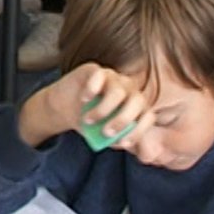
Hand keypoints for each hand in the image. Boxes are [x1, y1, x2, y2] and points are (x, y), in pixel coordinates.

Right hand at [17, 62, 155, 149]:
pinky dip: (92, 90)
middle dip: (122, 120)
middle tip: (106, 132)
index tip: (122, 142)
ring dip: (102, 110)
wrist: (66, 108)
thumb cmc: (90, 123)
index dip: (138, 130)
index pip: (147, 115)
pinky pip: (99, 76)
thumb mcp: (104, 135)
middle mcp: (128, 89)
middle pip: (137, 101)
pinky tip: (84, 100)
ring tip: (88, 120)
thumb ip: (116, 139)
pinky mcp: (95, 70)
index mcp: (136, 106)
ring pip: (118, 92)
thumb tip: (122, 143)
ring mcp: (113, 77)